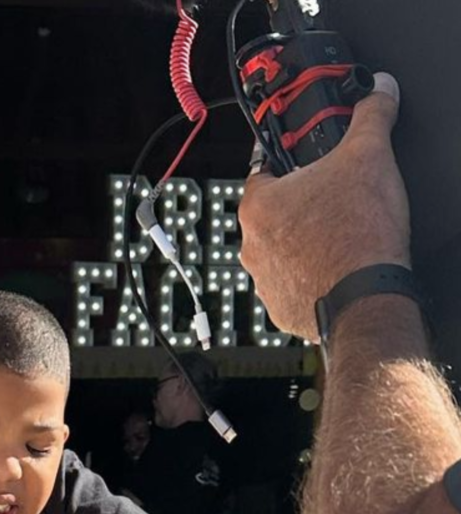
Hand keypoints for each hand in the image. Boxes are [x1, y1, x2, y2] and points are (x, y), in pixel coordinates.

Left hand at [239, 72, 409, 340]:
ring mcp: (263, 279)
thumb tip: (379, 91)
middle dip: (302, 205)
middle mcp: (251, 244)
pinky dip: (311, 276)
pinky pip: (293, 284)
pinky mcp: (281, 307)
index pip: (263, 171)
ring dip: (304, 242)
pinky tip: (337, 266)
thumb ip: (371, 117)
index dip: (288, 162)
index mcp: (258, 205)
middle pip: (274, 213)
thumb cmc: (358, 234)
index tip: (304, 161)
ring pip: (281, 250)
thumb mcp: (370, 157)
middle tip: (335, 200)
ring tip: (340, 235)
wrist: (367, 298)